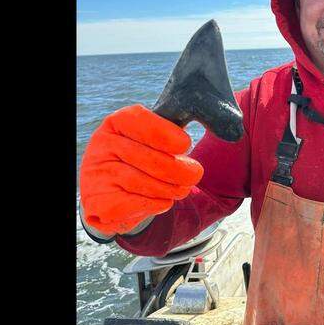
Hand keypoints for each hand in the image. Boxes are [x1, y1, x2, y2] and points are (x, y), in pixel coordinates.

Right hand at [80, 104, 203, 233]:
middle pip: (147, 158)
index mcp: (117, 123)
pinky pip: (136, 202)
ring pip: (143, 182)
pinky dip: (157, 204)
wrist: (110, 191)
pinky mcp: (100, 200)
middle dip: (178, 169)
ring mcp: (98, 173)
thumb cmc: (140, 159)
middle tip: (195, 174)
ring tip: (182, 189)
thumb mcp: (153, 138)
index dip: (165, 134)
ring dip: (171, 188)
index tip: (185, 144)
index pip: (139, 121)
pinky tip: (163, 200)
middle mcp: (102, 145)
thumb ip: (178, 128)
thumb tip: (225, 123)